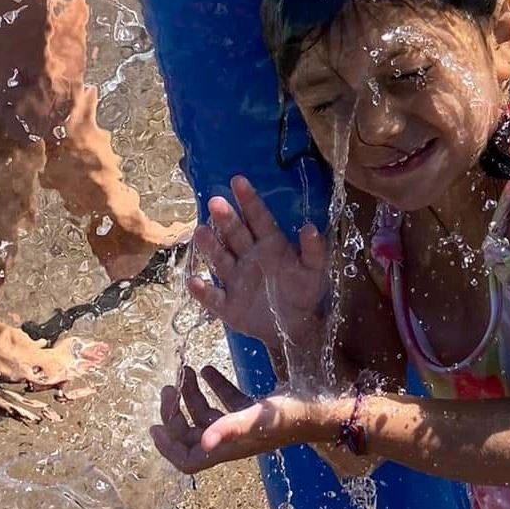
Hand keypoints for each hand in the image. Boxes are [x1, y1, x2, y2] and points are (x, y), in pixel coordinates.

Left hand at [150, 363, 314, 474]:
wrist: (324, 408)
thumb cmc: (292, 415)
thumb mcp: (259, 418)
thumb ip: (230, 427)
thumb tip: (202, 442)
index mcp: (227, 447)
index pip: (187, 460)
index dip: (167, 447)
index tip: (154, 425)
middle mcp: (231, 439)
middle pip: (191, 435)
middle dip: (175, 413)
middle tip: (168, 387)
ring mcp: (243, 425)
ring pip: (206, 415)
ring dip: (191, 396)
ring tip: (185, 372)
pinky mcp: (255, 411)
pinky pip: (227, 401)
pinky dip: (215, 386)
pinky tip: (208, 370)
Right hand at [188, 176, 327, 358]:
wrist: (293, 328)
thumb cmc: (304, 292)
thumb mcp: (314, 271)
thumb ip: (313, 250)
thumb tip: (310, 226)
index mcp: (270, 245)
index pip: (259, 218)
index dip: (249, 200)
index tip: (238, 180)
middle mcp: (249, 257)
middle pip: (236, 234)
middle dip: (227, 219)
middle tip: (216, 201)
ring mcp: (235, 280)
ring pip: (220, 259)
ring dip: (210, 246)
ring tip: (201, 231)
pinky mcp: (226, 305)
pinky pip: (212, 297)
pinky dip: (203, 291)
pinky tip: (195, 281)